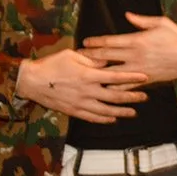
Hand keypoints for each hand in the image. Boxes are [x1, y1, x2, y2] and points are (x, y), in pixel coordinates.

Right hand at [17, 47, 146, 122]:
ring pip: (106, 110)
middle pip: (115, 96)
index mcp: (88, 75)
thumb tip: (109, 60)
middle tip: (144, 97)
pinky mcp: (74, 111)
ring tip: (133, 112)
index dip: (132, 77)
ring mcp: (81, 103)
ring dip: (122, 111)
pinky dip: (105, 119)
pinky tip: (113, 118)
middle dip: (132, 97)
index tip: (145, 77)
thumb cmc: (51, 64)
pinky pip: (92, 117)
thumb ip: (92, 60)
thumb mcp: (72, 56)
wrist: (31, 81)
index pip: (116, 76)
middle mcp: (87, 91)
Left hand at [84, 13, 176, 83]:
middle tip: (77, 58)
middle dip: (90, 57)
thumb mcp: (161, 23)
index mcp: (137, 40)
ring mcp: (139, 69)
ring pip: (113, 73)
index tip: (84, 43)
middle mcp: (135, 55)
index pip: (110, 41)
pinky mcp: (146, 79)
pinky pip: (127, 85)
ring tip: (86, 75)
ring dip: (98, 73)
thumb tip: (127, 15)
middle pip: (107, 56)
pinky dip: (115, 87)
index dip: (95, 42)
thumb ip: (142, 21)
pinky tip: (105, 90)